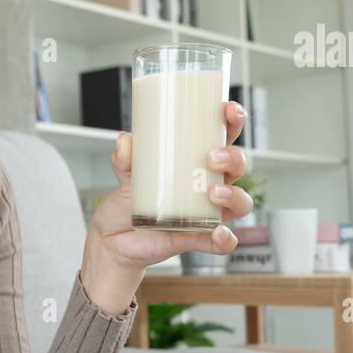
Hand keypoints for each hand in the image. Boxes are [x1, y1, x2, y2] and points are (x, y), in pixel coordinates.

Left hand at [86, 100, 253, 276]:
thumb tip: (125, 141)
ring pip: (240, 202)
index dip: (233, 121)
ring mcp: (205, 212)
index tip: (227, 110)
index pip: (223, 136)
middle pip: (238, 166)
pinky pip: (220, 241)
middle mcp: (208, 185)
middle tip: (211, 158)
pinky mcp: (197, 238)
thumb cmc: (128, 201)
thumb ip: (124, 158)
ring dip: (234, 195)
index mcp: (196, 162)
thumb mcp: (125, 175)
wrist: (113, 239)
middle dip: (233, 158)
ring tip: (213, 193)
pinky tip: (219, 234)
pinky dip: (224, 239)